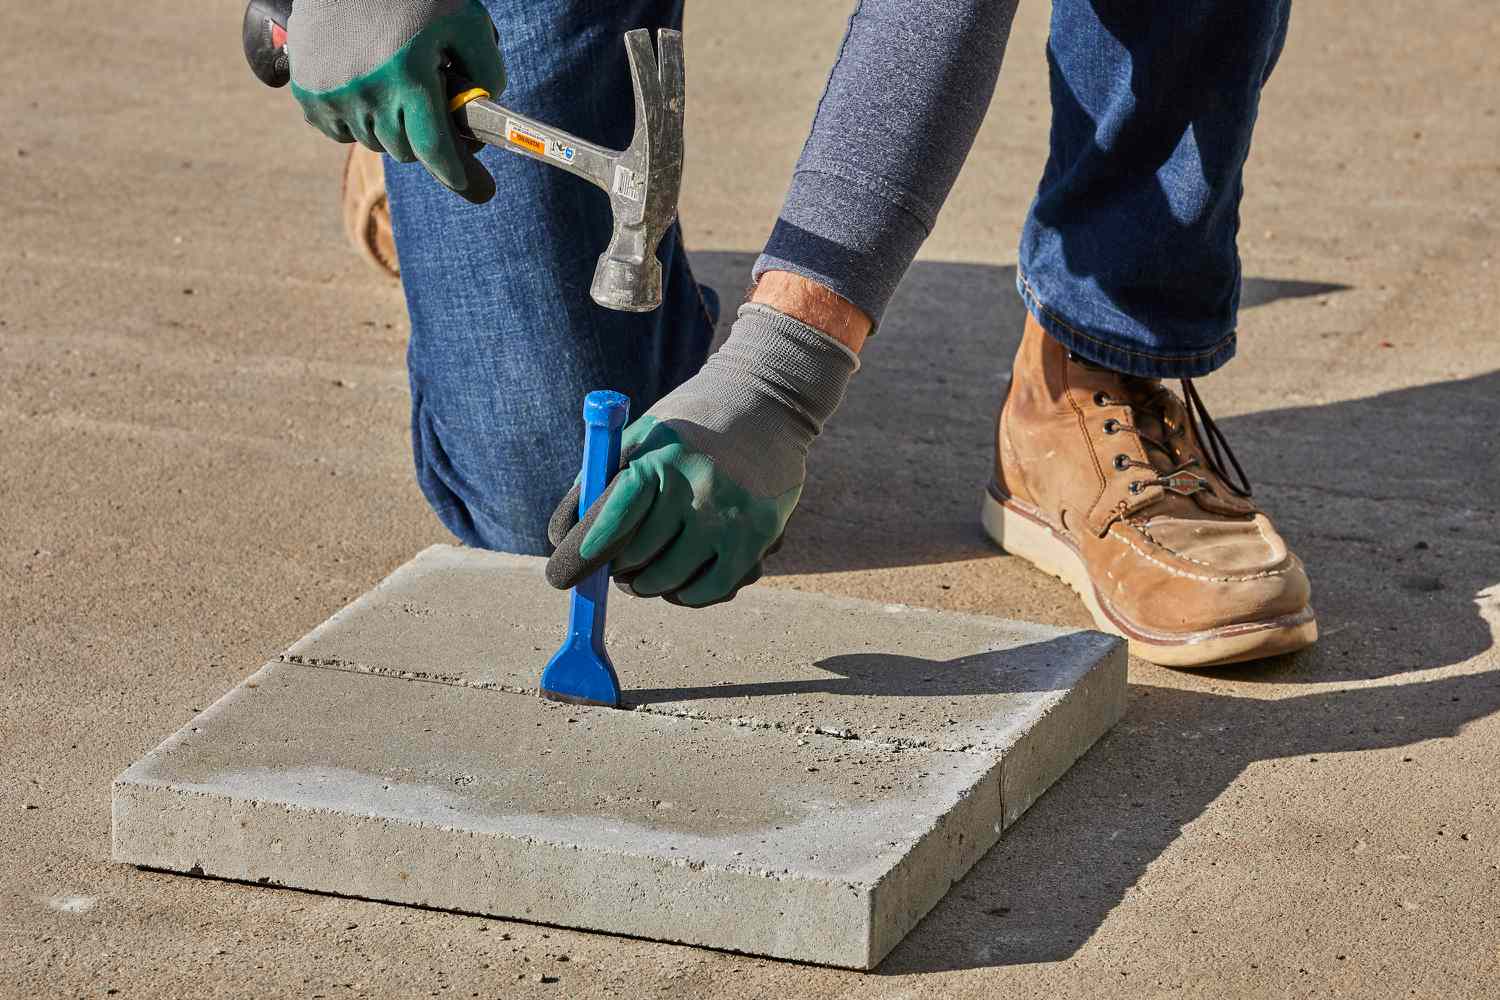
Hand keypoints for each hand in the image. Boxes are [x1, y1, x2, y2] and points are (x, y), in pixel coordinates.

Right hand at [287, 0, 505, 202]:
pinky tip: (364, 89)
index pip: (435, 150)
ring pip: (373, 142)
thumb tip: (483, 113)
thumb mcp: (465, 21)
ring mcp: (333, 95)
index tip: (480, 189)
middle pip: (406, 150)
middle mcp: (368, 92)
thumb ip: (488, 69)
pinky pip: (339, 132)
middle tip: (428, 110)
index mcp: (409, 76)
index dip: (459, 174)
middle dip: (422, 137)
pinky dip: (355, 121)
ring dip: (389, 127)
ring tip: (394, 89)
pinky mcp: (307, 92)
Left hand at [546, 304, 859, 606]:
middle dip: (615, 568)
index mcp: (658, 459)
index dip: (580, 556)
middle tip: (615, 566)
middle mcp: (695, 489)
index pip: (609, 522)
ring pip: (667, 581)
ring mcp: (728, 517)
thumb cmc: (686, 426)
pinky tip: (680, 582)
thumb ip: (597, 484)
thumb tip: (560, 539)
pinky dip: (686, 595)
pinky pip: (709, 590)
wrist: (765, 404)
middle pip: (633, 559)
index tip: (562, 577)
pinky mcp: (757, 538)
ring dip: (646, 584)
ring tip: (644, 572)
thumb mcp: (638, 438)